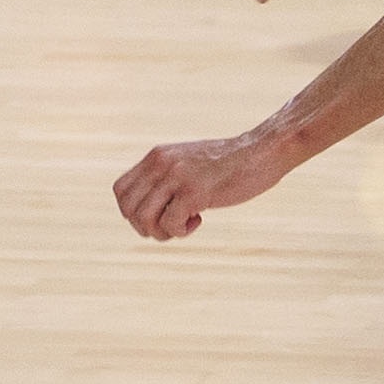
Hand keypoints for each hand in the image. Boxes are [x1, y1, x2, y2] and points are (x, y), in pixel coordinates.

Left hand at [114, 130, 296, 240]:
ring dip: (161, 232)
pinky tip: (200, 220)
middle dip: (145, 227)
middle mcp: (161, 163)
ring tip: (184, 226)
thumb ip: (168, 176)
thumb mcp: (189, 163)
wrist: (262, 152)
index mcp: (157, 156)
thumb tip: (146, 210)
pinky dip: (181, 231)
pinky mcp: (195, 191)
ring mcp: (177, 176)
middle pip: (128, 209)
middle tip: (170, 226)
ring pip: (143, 218)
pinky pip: (169, 223)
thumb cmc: (230, 164)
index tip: (158, 215)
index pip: (120, 190)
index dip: (133, 212)